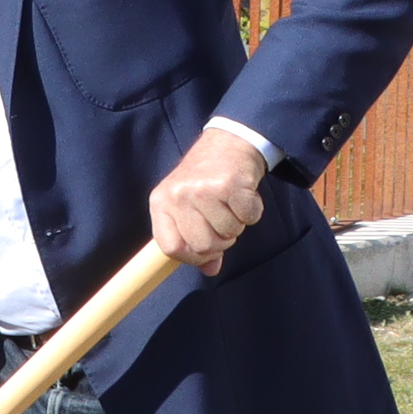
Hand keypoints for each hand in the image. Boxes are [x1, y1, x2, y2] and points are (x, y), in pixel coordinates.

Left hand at [147, 125, 270, 274]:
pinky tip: (243, 196)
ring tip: (230, 204)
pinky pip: (249, 218)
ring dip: (237, 224)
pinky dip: (252, 212)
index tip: (206, 251)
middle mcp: (178, 196)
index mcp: (160, 203)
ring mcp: (203, 189)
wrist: (228, 143)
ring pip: (228, 233)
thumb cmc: (205, 180)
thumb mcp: (187, 206)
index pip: (170, 248)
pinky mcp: (230, 185)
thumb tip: (210, 270)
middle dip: (220, 241)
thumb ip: (194, 240)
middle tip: (223, 221)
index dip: (192, 257)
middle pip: (203, 245)